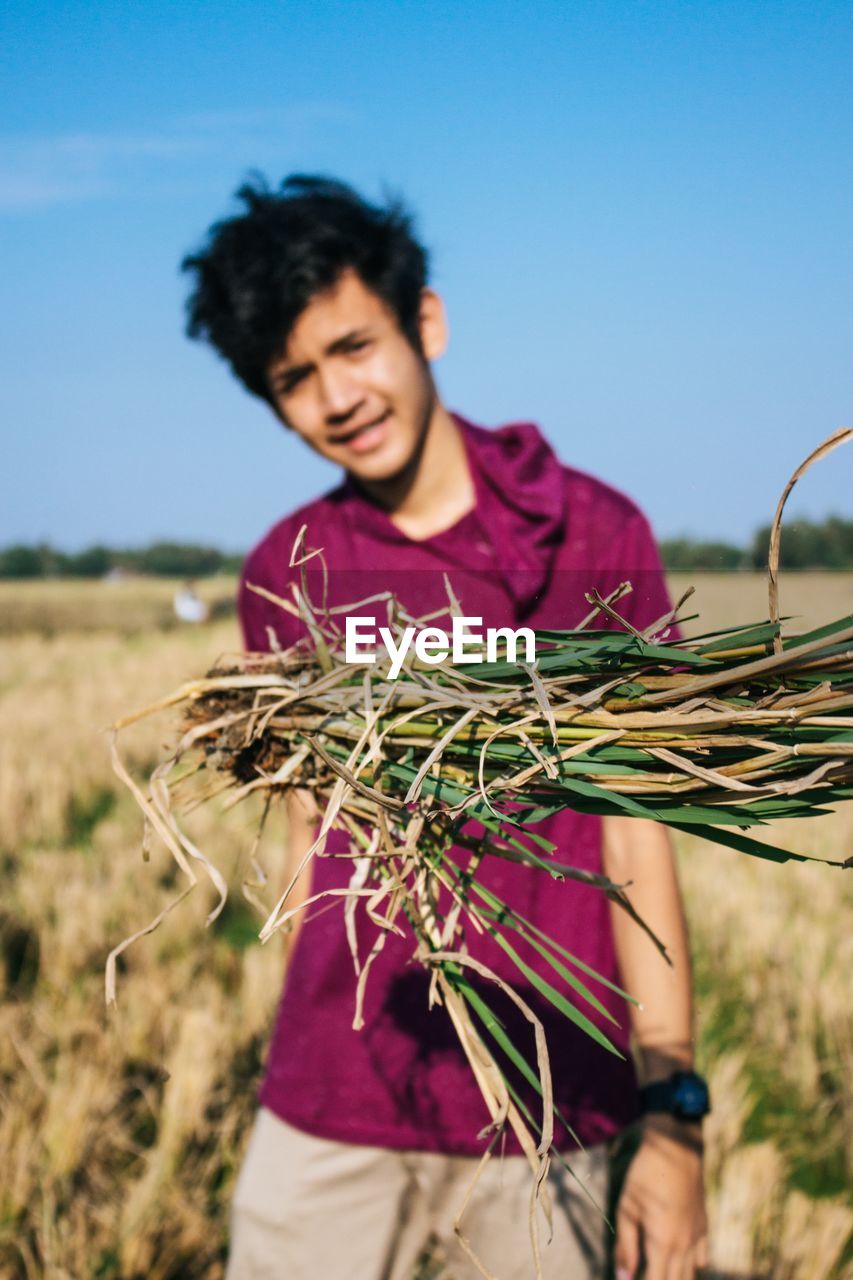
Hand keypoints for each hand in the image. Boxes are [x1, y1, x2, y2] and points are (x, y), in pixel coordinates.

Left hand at [615, 1117, 708, 1278]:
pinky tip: (678, 1261)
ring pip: (690, 1276)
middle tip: (642, 1273)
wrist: (677, 1150)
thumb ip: (625, 1246)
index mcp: (662, 1243)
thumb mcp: (627, 1209)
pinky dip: (691, 1268)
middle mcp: (684, 1247)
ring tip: (657, 1269)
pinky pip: (702, 1260)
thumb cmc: (645, 1177)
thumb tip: (622, 1277)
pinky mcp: (704, 1227)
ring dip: (674, 1278)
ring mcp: (697, 1238)